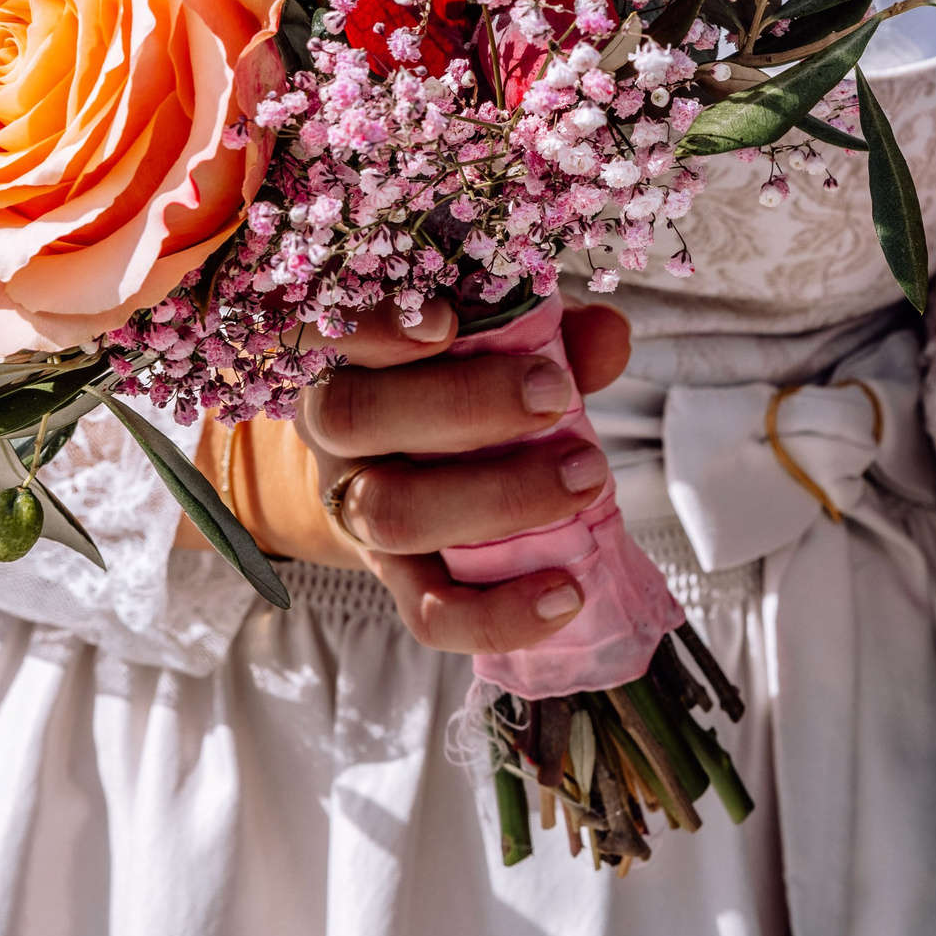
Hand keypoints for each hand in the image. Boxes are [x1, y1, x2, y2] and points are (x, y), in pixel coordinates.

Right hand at [198, 300, 632, 653]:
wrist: (406, 458)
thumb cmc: (458, 376)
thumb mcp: (494, 337)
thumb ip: (546, 328)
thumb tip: (609, 334)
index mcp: (344, 352)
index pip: (326, 328)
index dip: (375, 326)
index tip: (445, 321)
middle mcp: (333, 430)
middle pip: (355, 417)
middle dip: (463, 405)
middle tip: (554, 395)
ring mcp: (356, 509)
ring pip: (390, 514)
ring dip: (497, 497)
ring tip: (586, 477)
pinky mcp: (397, 579)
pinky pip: (428, 611)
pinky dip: (496, 614)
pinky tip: (565, 594)